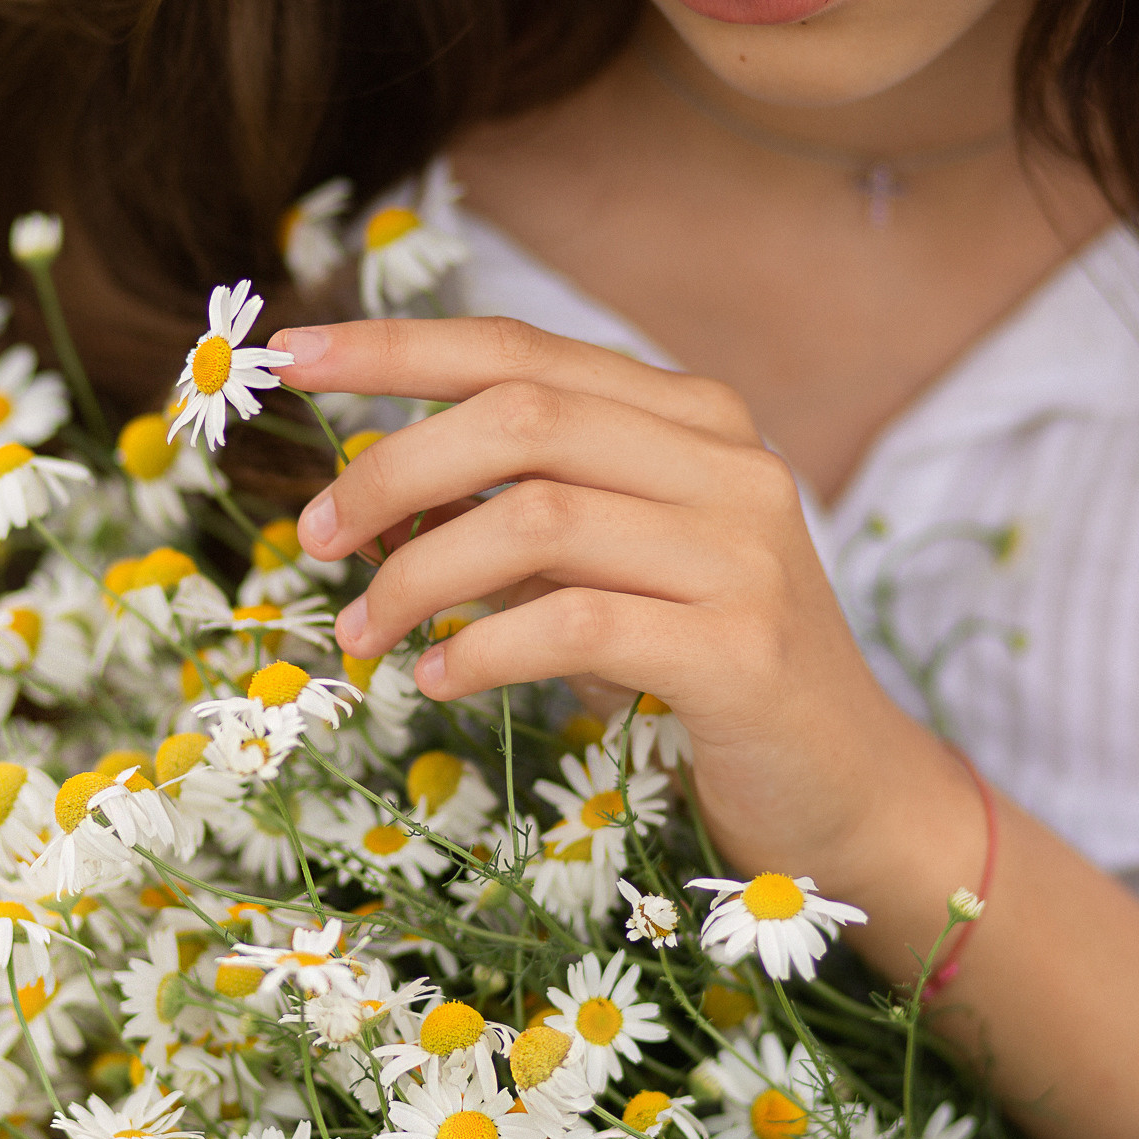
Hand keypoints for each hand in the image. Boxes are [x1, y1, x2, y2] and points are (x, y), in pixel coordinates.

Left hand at [271, 315, 974, 912]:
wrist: (846, 789)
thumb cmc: (703, 671)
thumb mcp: (612, 569)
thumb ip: (522, 513)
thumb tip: (370, 497)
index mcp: (693, 418)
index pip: (522, 351)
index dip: (397, 349)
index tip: (291, 356)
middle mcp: (729, 463)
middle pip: (520, 417)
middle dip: (390, 469)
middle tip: (317, 535)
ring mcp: (743, 552)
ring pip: (534, 518)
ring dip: (417, 576)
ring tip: (364, 637)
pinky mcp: (741, 650)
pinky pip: (573, 625)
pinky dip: (481, 649)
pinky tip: (439, 680)